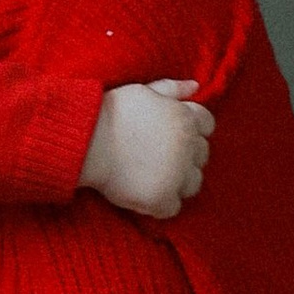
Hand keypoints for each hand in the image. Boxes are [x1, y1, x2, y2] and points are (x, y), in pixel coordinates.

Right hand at [81, 76, 211, 219]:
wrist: (86, 142)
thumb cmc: (110, 113)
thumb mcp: (143, 91)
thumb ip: (172, 88)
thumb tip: (195, 86)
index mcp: (185, 118)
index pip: (207, 125)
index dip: (191, 129)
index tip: (171, 134)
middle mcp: (187, 146)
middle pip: (201, 156)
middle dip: (185, 156)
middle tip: (157, 157)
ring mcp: (176, 175)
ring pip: (193, 184)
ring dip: (178, 182)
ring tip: (152, 177)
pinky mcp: (161, 198)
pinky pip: (173, 208)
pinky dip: (161, 205)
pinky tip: (142, 194)